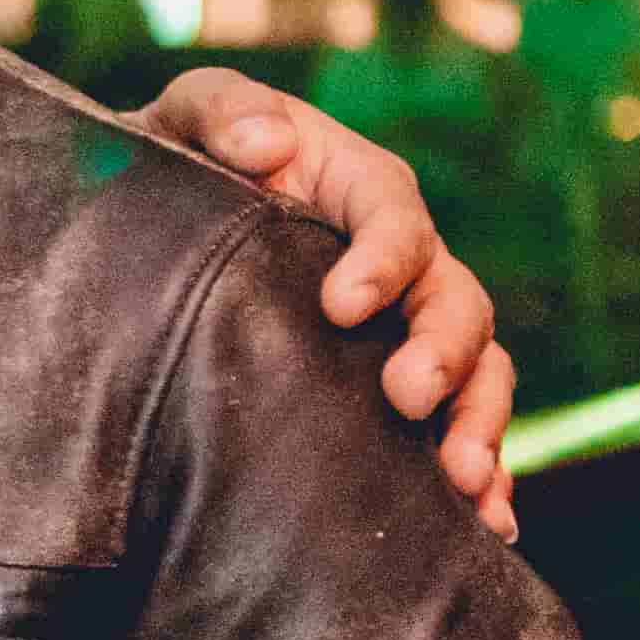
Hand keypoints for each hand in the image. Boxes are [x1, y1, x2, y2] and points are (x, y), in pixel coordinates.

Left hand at [143, 68, 517, 536]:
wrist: (151, 226)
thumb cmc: (179, 159)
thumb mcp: (186, 115)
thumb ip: (222, 112)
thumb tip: (267, 144)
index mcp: (359, 188)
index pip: (395, 217)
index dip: (384, 260)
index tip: (340, 306)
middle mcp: (404, 261)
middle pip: (455, 302)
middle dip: (443, 352)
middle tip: (406, 397)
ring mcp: (409, 329)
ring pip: (479, 372)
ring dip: (480, 424)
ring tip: (462, 480)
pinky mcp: (398, 389)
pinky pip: (461, 429)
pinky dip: (486, 474)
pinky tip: (488, 528)